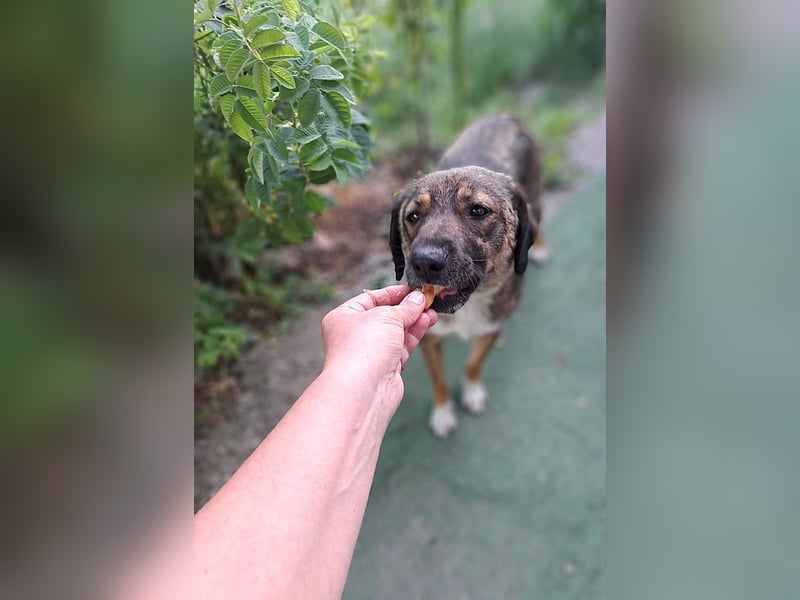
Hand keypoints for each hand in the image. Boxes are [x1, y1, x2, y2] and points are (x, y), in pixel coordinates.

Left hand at [320, 285, 436, 414]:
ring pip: (396, 331)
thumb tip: (417, 299)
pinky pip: (402, 345)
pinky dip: (414, 334)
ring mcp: (370, 352)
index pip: (370, 298)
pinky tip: (426, 323)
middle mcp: (355, 335)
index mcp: (344, 317)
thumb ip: (405, 307)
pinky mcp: (385, 366)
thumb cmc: (361, 350)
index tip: (411, 290)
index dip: (392, 293)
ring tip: (431, 312)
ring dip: (414, 320)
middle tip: (425, 300)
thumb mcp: (386, 316)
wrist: (364, 388)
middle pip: (385, 315)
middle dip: (407, 308)